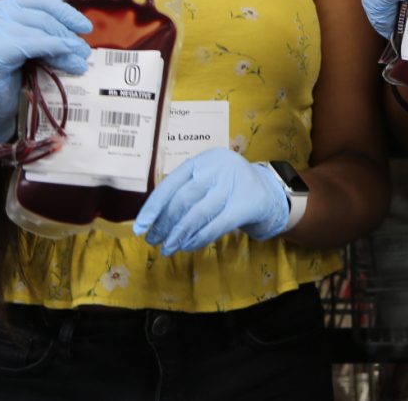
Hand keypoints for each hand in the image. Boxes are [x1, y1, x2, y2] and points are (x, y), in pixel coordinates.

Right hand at [0, 0, 93, 149]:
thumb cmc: (8, 73)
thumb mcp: (27, 44)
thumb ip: (43, 30)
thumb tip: (79, 26)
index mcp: (1, 7)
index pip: (39, 2)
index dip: (65, 12)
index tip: (85, 27)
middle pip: (41, 19)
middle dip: (67, 35)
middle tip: (85, 51)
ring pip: (39, 33)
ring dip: (65, 47)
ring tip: (81, 61)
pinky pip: (32, 45)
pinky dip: (54, 49)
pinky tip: (68, 56)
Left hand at [133, 149, 288, 254]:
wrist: (267, 191)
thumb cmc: (228, 185)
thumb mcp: (207, 177)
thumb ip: (185, 190)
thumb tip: (152, 217)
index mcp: (204, 159)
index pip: (172, 182)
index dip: (153, 206)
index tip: (140, 227)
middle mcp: (218, 168)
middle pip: (183, 199)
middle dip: (164, 223)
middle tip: (154, 240)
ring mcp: (233, 185)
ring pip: (197, 214)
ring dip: (178, 235)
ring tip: (168, 248)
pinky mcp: (244, 205)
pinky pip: (215, 226)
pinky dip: (197, 239)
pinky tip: (187, 246)